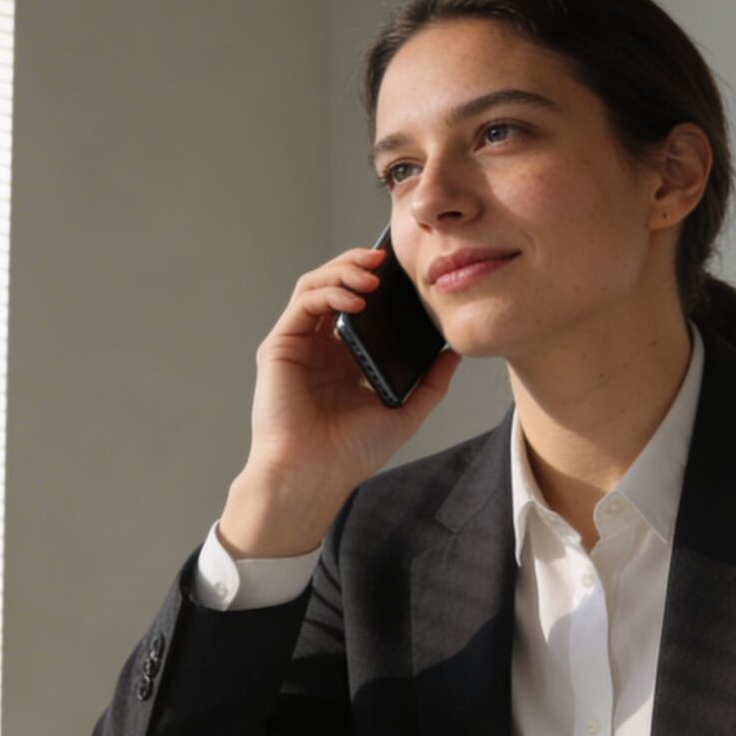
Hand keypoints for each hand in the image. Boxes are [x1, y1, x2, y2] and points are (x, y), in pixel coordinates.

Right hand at [220, 245, 462, 556]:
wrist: (314, 477)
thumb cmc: (350, 453)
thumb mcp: (405, 412)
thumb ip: (431, 382)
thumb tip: (456, 351)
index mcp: (346, 357)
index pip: (360, 302)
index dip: (380, 281)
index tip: (406, 271)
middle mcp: (320, 345)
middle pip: (336, 284)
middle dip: (359, 263)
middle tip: (385, 257)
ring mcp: (298, 344)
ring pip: (316, 285)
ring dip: (343, 270)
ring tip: (372, 273)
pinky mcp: (279, 346)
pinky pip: (303, 303)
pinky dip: (329, 291)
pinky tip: (355, 297)